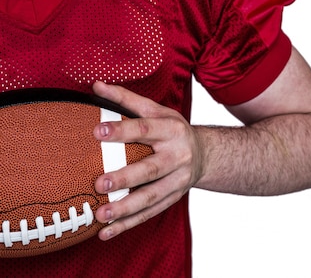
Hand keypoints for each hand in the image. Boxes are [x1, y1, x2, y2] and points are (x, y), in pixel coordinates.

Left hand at [92, 81, 203, 240]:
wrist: (205, 154)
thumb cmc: (172, 129)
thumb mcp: (156, 109)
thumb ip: (126, 99)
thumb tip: (96, 85)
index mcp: (172, 129)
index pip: (145, 128)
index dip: (122, 130)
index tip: (96, 131)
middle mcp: (178, 156)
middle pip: (151, 169)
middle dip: (126, 177)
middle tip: (99, 182)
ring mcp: (178, 181)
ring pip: (151, 197)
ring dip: (125, 208)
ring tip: (100, 214)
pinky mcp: (173, 199)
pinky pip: (150, 214)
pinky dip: (128, 225)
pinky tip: (105, 232)